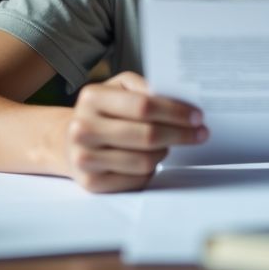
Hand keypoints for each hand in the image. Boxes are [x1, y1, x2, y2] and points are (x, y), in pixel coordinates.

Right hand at [64, 71, 206, 191]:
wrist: (68, 140)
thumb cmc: (102, 111)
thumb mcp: (118, 87)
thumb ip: (143, 86)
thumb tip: (174, 96)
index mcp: (92, 98)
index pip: (144, 106)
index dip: (175, 112)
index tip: (197, 116)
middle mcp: (83, 129)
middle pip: (148, 135)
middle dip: (181, 135)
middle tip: (200, 133)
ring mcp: (85, 158)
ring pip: (144, 161)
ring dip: (165, 152)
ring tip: (169, 145)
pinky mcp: (92, 183)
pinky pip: (136, 179)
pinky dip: (150, 170)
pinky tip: (151, 159)